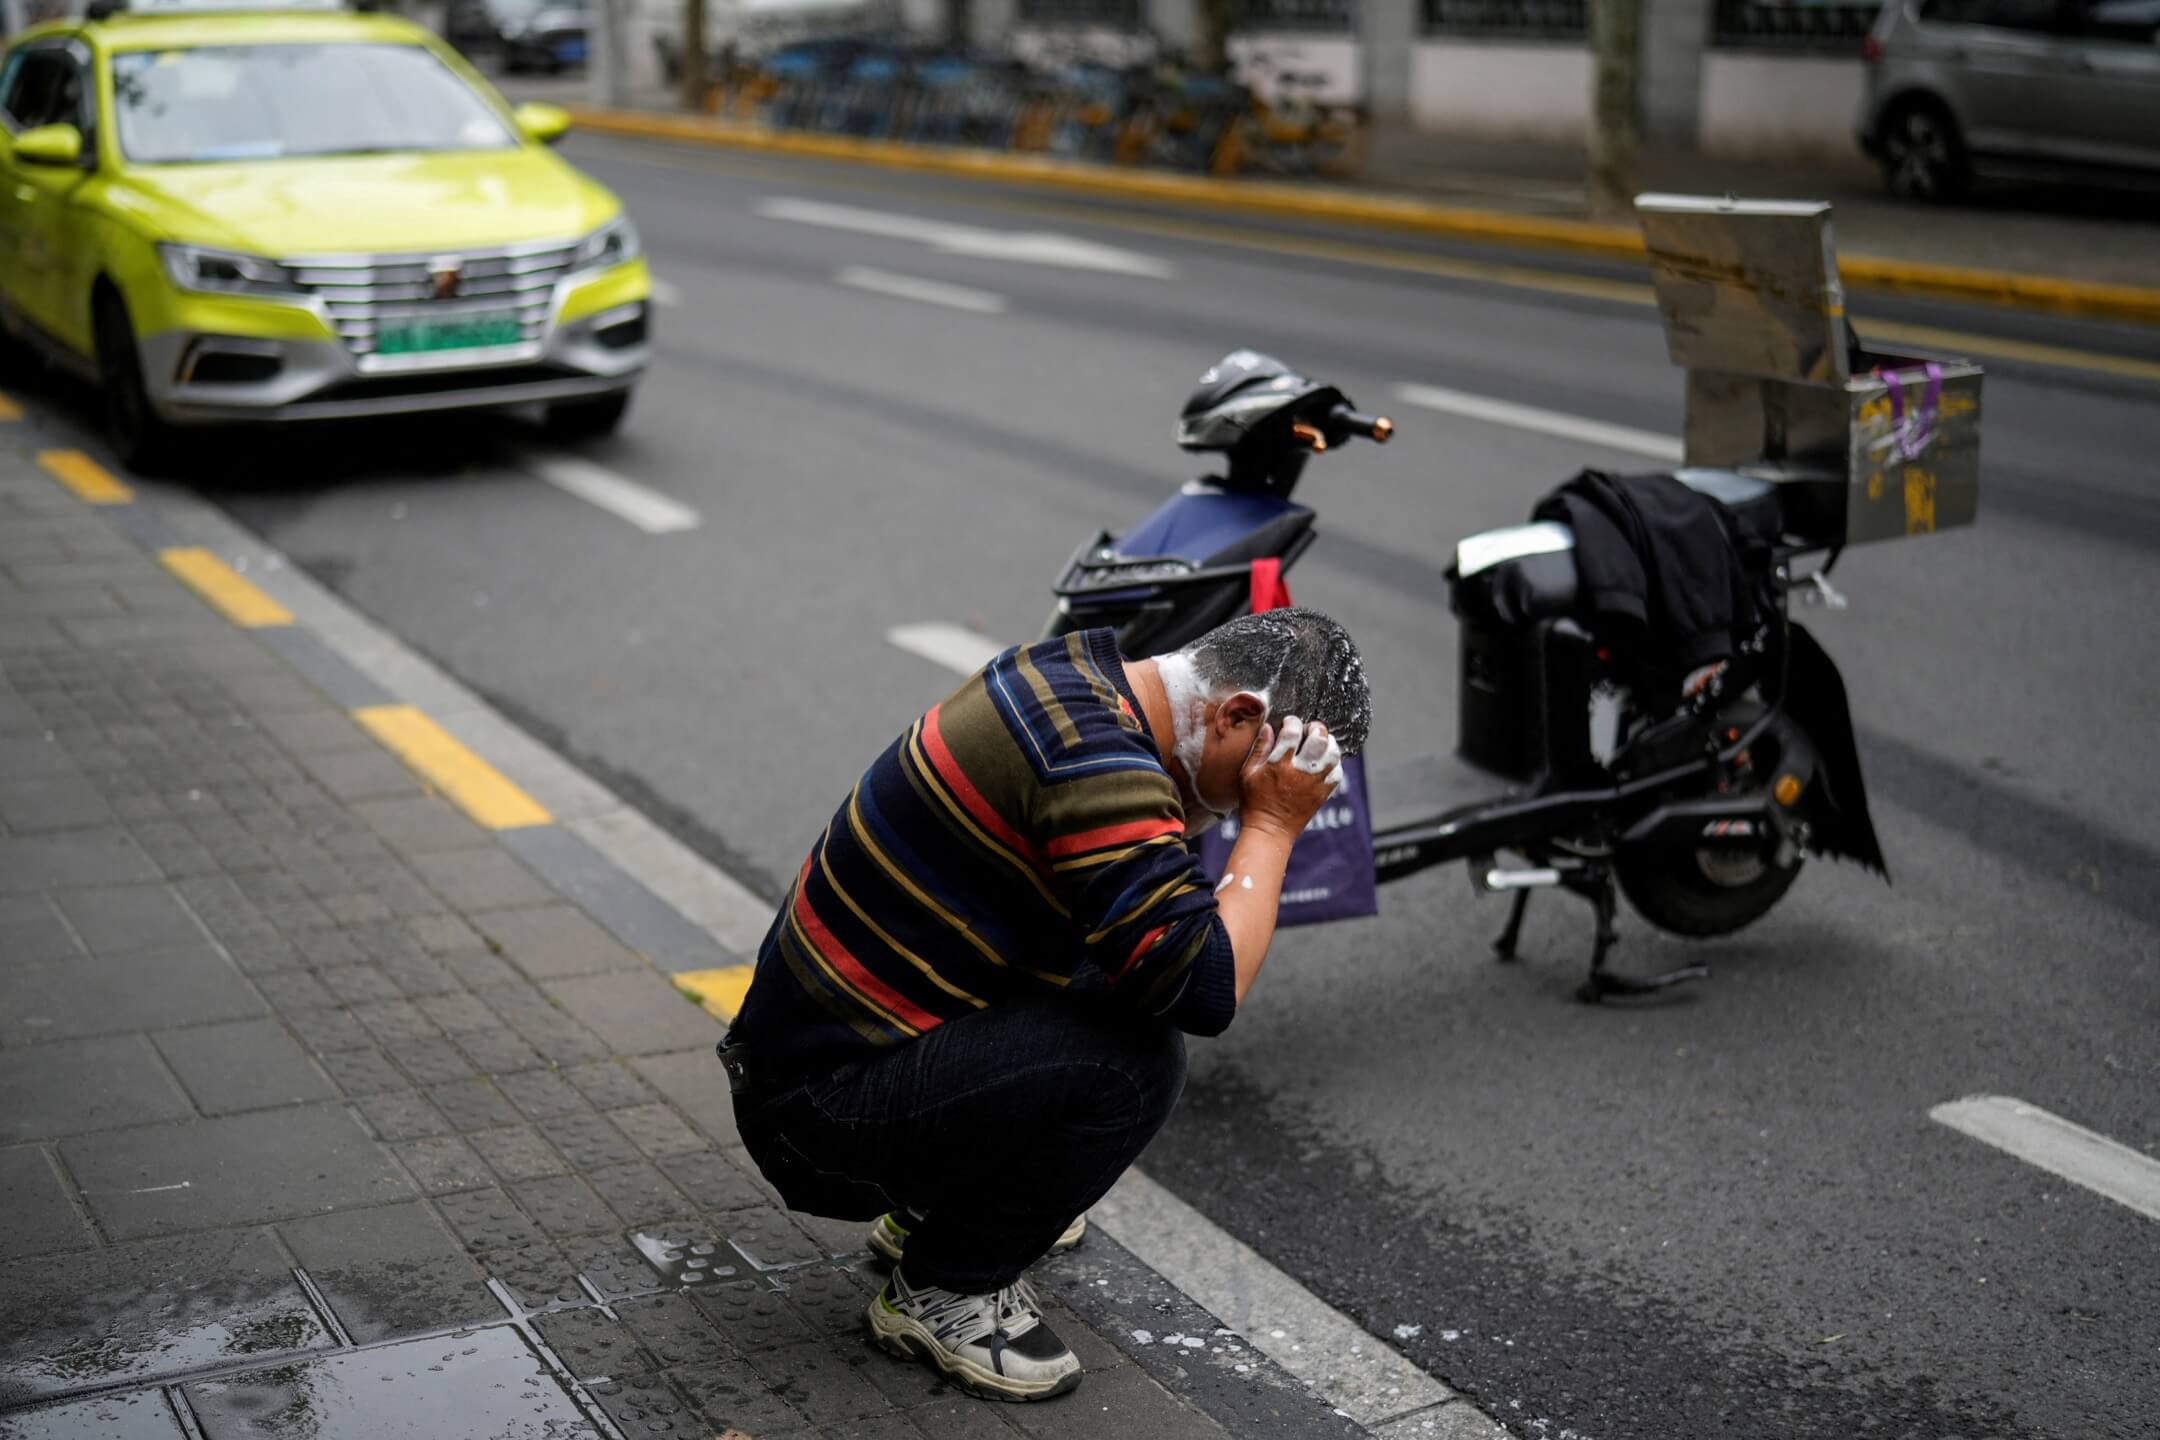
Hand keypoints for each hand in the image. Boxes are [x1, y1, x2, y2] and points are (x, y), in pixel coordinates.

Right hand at [1235, 716, 1342, 841]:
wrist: (1270, 831)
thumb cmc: (1254, 803)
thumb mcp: (1248, 773)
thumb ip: (1259, 748)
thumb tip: (1269, 728)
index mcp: (1279, 764)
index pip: (1292, 732)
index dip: (1293, 722)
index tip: (1290, 722)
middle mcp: (1300, 771)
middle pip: (1319, 739)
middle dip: (1316, 728)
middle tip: (1310, 729)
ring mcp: (1314, 783)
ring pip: (1333, 754)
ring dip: (1329, 743)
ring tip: (1322, 742)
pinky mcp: (1323, 793)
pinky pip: (1337, 773)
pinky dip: (1335, 763)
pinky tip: (1325, 761)